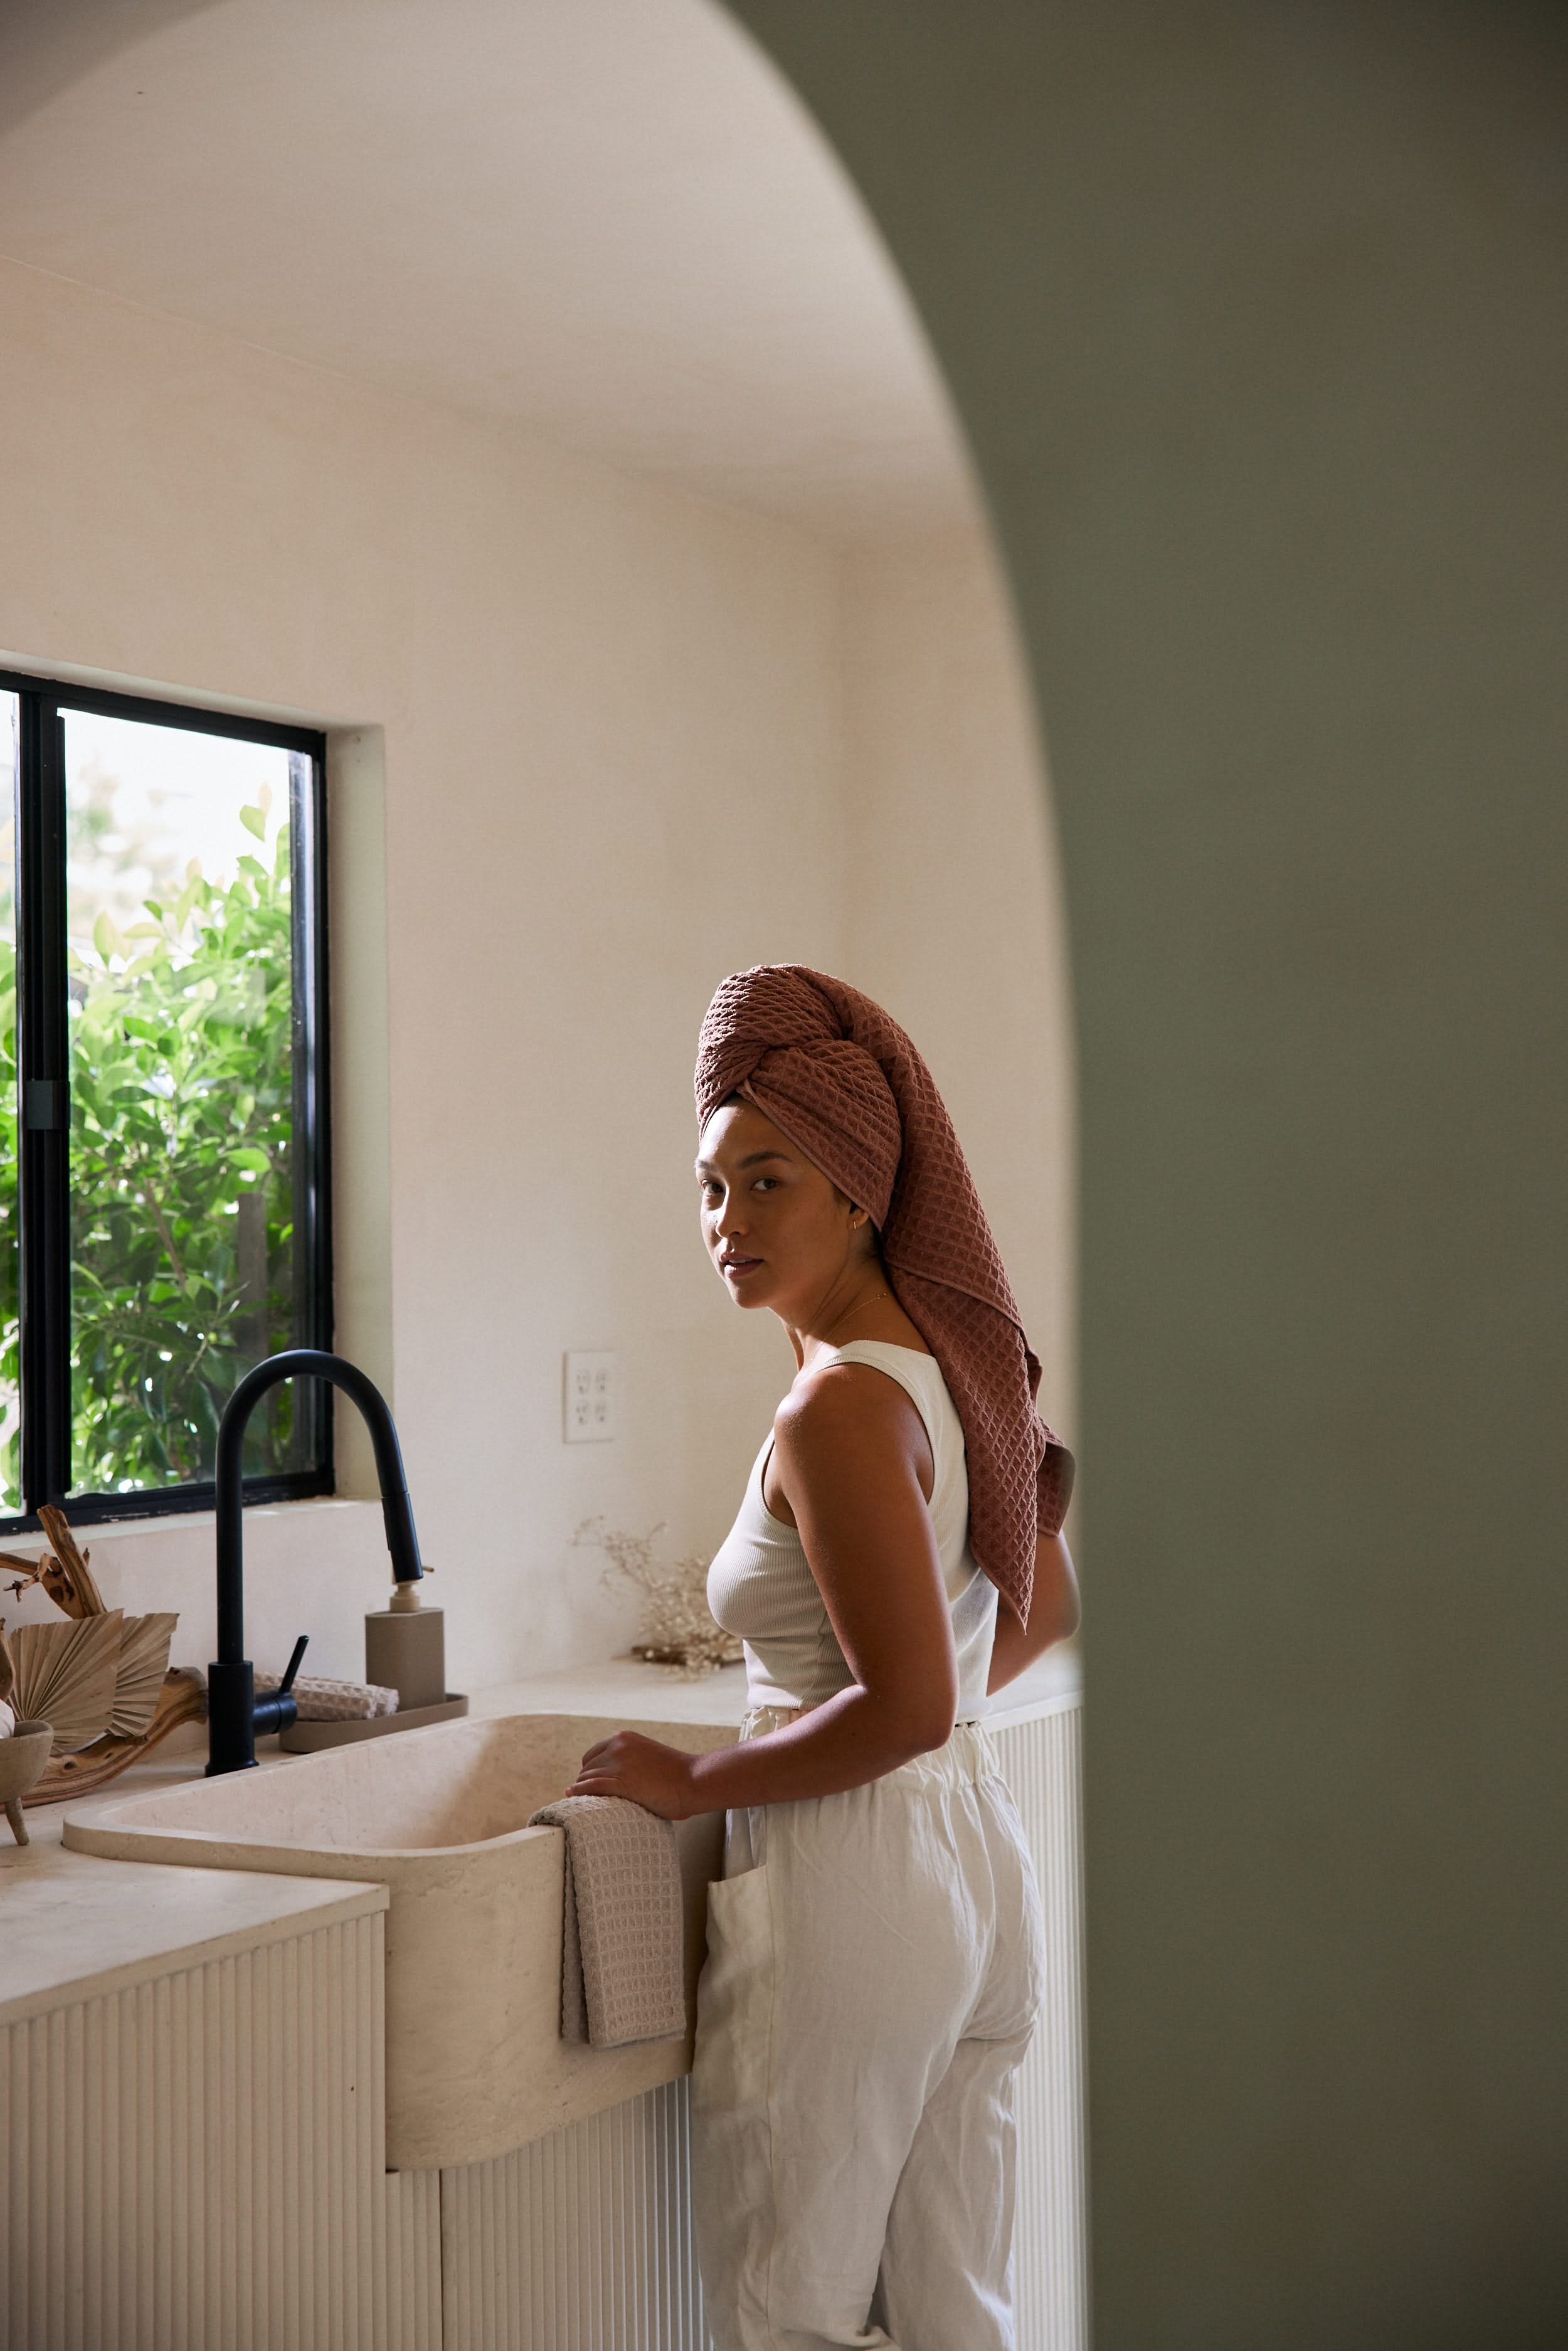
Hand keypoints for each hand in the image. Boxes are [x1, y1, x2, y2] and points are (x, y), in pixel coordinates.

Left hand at [565, 1729, 697, 1820]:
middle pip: (587, 1768)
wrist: (694, 1780)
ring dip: (583, 1791)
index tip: (592, 1786)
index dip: (591, 1772)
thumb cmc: (676, 1775)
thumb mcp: (646, 1756)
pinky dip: (580, 1793)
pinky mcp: (622, 1783)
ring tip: (582, 1805)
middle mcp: (618, 1747)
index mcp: (624, 1738)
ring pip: (586, 1778)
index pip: (593, 1755)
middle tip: (589, 1800)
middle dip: (586, 1783)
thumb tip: (612, 1779)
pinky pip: (592, 1787)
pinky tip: (572, 1797)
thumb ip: (629, 1761)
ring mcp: (619, 1764)